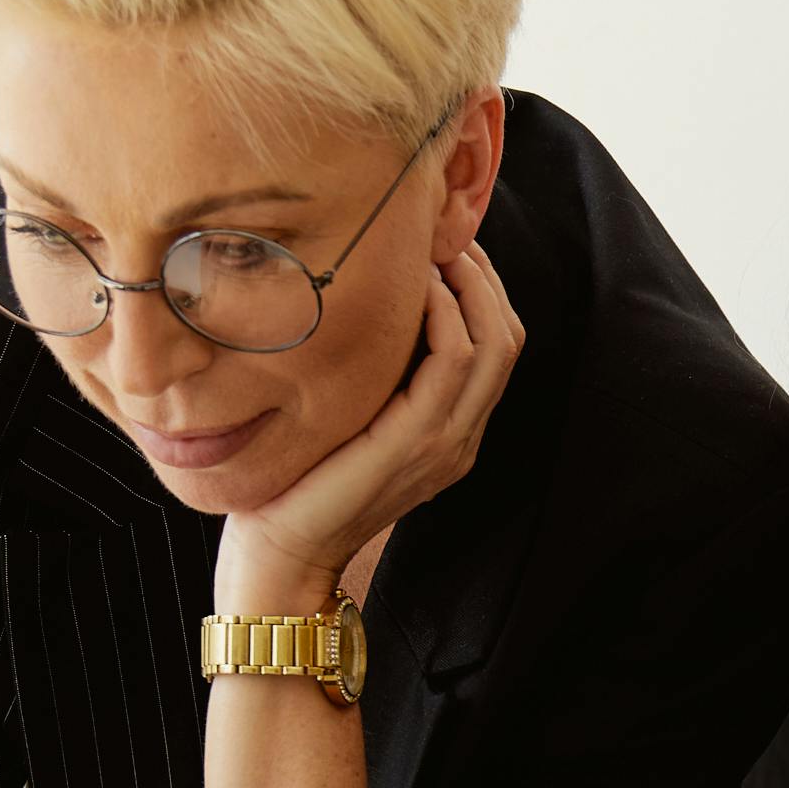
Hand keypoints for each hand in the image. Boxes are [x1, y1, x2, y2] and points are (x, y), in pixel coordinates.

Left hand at [213, 244, 523, 608]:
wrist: (280, 557)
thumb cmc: (297, 485)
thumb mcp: (345, 418)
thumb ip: (371, 378)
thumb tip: (360, 308)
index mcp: (452, 433)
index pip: (497, 343)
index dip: (481, 285)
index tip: (440, 242)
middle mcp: (462, 437)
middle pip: (508, 335)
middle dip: (482, 274)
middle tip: (440, 230)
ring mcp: (446, 442)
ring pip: (494, 343)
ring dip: (468, 284)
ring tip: (430, 248)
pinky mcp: (416, 442)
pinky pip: (454, 362)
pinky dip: (444, 315)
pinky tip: (414, 288)